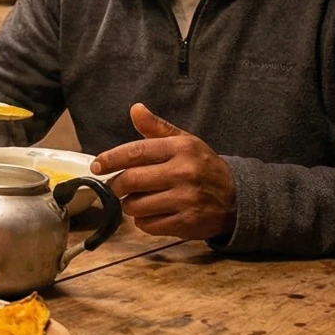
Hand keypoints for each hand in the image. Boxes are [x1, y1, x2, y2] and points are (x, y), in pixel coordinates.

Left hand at [91, 103, 236, 240]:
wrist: (237, 198)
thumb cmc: (203, 167)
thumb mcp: (185, 142)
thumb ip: (157, 128)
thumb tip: (135, 109)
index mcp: (181, 148)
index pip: (135, 152)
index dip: (110, 159)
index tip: (97, 166)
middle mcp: (183, 172)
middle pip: (130, 180)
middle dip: (115, 185)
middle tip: (114, 186)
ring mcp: (185, 199)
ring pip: (135, 205)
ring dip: (128, 205)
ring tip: (135, 200)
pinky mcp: (186, 223)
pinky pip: (147, 225)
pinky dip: (142, 221)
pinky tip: (150, 213)